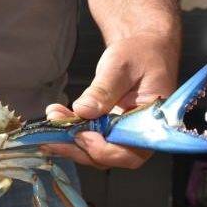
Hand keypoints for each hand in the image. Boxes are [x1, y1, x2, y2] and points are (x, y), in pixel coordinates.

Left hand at [45, 33, 178, 168]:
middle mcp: (138, 135)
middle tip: (54, 134)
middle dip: (78, 147)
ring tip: (53, 117)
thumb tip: (84, 110)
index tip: (81, 136)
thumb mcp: (121, 67)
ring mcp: (121, 135)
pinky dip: (70, 131)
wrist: (142, 50)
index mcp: (153, 123)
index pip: (131, 152)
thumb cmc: (141, 55)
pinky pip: (88, 138)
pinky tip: (57, 116)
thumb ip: (104, 90)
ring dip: (69, 140)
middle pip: (108, 157)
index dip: (104, 150)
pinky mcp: (107, 130)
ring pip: (93, 151)